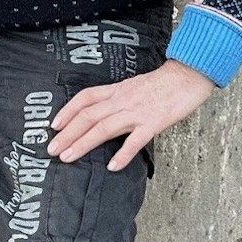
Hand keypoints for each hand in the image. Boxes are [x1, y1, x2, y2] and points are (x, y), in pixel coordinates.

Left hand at [48, 60, 214, 172]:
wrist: (189, 75)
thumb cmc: (165, 82)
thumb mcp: (136, 85)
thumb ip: (120, 98)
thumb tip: (105, 113)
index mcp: (118, 90)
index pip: (86, 98)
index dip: (68, 111)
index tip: (54, 125)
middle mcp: (122, 100)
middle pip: (88, 116)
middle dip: (68, 133)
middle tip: (52, 149)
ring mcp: (137, 111)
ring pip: (104, 127)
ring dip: (83, 143)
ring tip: (68, 158)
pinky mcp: (154, 122)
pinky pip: (135, 140)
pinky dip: (123, 154)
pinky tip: (112, 166)